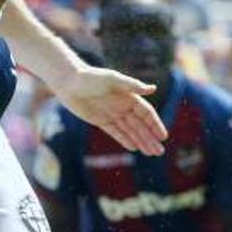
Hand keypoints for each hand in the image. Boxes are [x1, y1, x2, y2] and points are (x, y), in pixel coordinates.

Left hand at [51, 64, 165, 155]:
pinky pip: (115, 132)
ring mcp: (112, 114)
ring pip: (129, 131)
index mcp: (129, 96)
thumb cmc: (91, 77)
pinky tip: (133, 148)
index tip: (163, 136)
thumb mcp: (112, 80)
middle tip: (159, 152)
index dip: (155, 125)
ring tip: (151, 153)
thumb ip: (132, 86)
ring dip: (140, 141)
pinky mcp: (100, 120)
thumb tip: (152, 89)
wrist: (68, 82)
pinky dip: (124, 140)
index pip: (146, 113)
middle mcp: (123, 106)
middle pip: (140, 125)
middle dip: (150, 138)